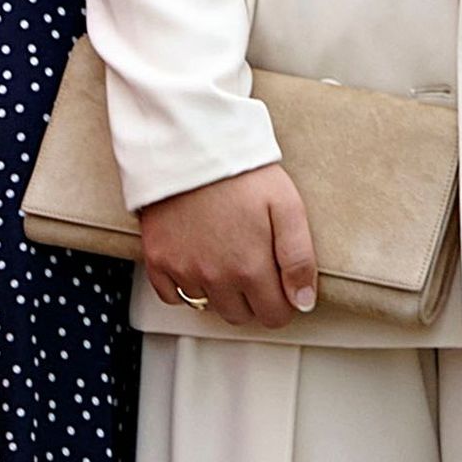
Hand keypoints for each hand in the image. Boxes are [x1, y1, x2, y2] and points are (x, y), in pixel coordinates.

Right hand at [138, 162, 318, 328]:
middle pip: (240, 315)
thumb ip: (299, 259)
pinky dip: (184, 288)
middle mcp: (214, 276)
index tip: (280, 284)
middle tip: (254, 268)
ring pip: (207, 307)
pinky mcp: (157, 258)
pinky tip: (196, 264)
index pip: (274, 315)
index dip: (283, 302)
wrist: (190, 145)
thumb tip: (303, 301)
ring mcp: (182, 269)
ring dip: (220, 293)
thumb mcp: (288, 208)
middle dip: (253, 299)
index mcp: (250, 267)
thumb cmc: (241, 172)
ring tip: (225, 260)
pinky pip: (170, 296)